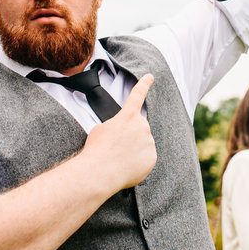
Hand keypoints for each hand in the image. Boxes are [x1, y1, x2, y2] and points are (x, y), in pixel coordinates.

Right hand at [83, 74, 156, 191]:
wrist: (100, 172)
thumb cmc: (97, 149)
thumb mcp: (102, 128)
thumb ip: (117, 125)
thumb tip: (124, 132)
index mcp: (127, 116)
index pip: (137, 95)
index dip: (144, 84)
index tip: (150, 76)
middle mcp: (141, 126)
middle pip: (139, 127)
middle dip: (130, 134)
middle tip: (117, 146)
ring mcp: (148, 142)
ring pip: (143, 143)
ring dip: (134, 148)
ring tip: (119, 158)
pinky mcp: (152, 158)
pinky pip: (146, 157)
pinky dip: (138, 162)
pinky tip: (126, 166)